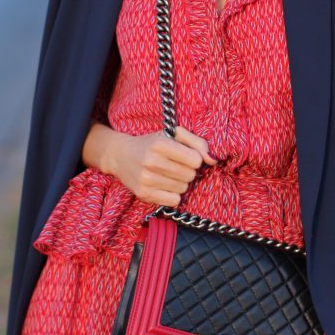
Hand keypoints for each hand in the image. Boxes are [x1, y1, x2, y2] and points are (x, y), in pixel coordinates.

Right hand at [101, 124, 216, 205]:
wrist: (120, 156)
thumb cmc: (152, 143)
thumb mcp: (173, 134)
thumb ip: (198, 143)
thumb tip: (214, 160)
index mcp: (160, 143)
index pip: (195, 160)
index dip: (194, 158)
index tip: (184, 156)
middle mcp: (151, 161)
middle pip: (190, 175)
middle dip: (187, 171)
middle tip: (175, 166)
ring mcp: (146, 179)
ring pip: (183, 189)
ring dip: (180, 183)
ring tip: (167, 174)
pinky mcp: (144, 194)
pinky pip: (174, 201)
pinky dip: (173, 195)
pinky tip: (163, 185)